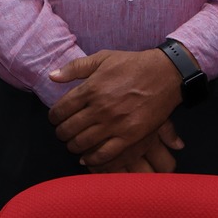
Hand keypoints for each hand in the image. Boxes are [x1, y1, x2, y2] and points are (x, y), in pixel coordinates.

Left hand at [48, 49, 184, 166]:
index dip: (53, 117)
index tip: (55, 119)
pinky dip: (92, 159)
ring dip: (73, 146)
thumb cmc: (133, 64)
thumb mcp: (102, 58)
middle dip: (61, 133)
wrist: (165, 74)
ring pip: (83, 143)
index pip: (60, 110)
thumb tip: (52, 77)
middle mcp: (100, 108)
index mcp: (91, 89)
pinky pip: (105, 154)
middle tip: (63, 133)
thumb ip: (74, 67)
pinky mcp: (130, 136)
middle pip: (69, 129)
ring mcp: (114, 124)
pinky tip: (88, 158)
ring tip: (74, 144)